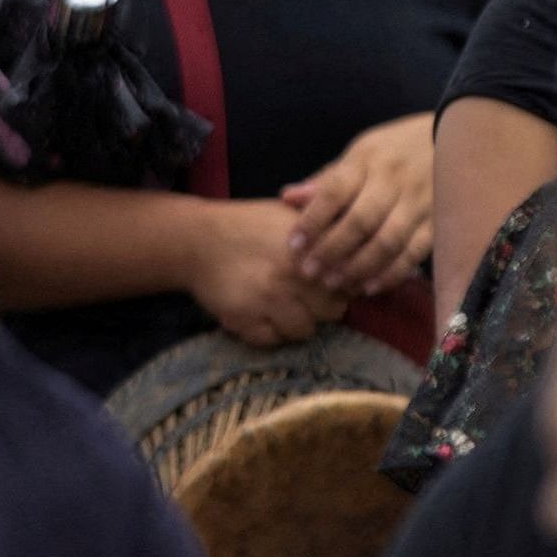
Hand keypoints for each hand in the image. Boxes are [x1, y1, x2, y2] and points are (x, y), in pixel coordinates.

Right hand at [185, 199, 355, 346]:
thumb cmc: (249, 225)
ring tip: (284, 307)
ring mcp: (265, 301)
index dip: (342, 284)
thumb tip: (361, 249)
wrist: (195, 240)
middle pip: (332, 311)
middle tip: (306, 296)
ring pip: (303, 331)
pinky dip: (269, 332)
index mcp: (307, 250)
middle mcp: (289, 277)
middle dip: (322, 306)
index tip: (329, 282)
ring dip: (297, 322)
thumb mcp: (289, 215)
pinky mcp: (243, 320)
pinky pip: (271, 341)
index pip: (347, 283)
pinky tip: (262, 314)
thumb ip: (326, 228)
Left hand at [281, 114, 436, 296]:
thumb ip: (326, 180)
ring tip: (333, 283)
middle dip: (332, 249)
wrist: (456, 141)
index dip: (312, 219)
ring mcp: (420, 204)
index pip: (335, 191)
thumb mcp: (359, 153)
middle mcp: (394, 182)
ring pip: (388, 241)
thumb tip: (286, 197)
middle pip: (360, 220)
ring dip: (358, 266)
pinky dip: (391, 273)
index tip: (293, 243)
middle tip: (308, 271)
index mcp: (368, 161)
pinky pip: (414, 253)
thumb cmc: (395, 150)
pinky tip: (369, 287)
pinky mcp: (438, 223)